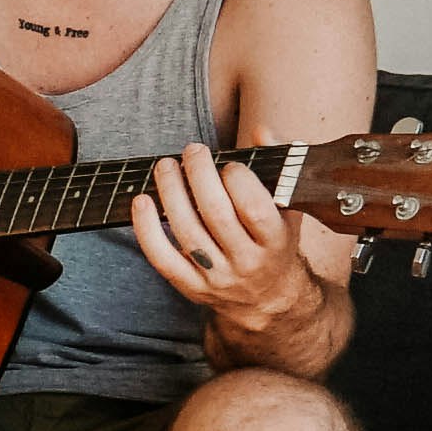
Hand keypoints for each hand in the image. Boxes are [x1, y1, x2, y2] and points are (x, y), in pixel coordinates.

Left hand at [127, 150, 303, 322]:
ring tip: (166, 166)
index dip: (237, 179)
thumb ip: (279, 168)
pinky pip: (162, 258)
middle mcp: (247, 262)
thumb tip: (261, 131)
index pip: (253, 209)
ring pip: (186, 231)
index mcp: (275, 242)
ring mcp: (217, 277)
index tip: (229, 163)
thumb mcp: (289, 209)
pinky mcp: (191, 287)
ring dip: (171, 192)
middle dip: (199, 174)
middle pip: (215, 214)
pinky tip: (142, 200)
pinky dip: (146, 228)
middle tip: (193, 151)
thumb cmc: (275, 243)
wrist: (266, 298)